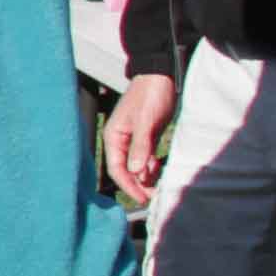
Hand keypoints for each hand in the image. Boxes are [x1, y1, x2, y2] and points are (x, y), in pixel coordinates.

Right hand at [104, 71, 177, 205]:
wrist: (161, 77)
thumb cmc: (150, 95)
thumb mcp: (146, 121)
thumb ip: (140, 146)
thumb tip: (135, 171)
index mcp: (114, 136)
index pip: (117, 168)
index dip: (128, 185)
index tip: (142, 198)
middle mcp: (121, 141)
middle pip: (125, 170)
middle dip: (137, 185)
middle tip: (153, 197)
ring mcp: (133, 140)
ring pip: (136, 166)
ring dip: (146, 178)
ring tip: (159, 187)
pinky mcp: (145, 138)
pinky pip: (145, 159)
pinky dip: (152, 167)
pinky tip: (159, 170)